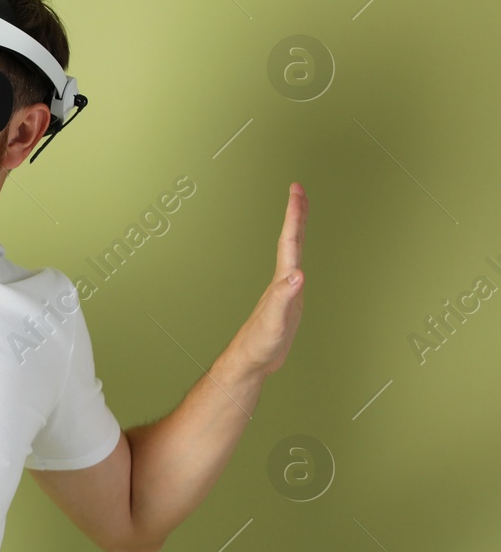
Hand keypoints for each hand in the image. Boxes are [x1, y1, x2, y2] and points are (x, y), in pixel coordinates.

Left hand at [230, 182, 307, 376]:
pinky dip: (299, 258)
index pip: (290, 241)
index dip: (294, 216)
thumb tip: (298, 275)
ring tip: (300, 212)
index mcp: (281, 281)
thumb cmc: (259, 343)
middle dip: (296, 214)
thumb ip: (285, 298)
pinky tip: (299, 261)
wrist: (250, 361)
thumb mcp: (275, 321)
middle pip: (291, 241)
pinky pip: (295, 271)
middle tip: (299, 190)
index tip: (297, 190)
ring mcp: (284, 290)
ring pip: (292, 253)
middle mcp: (282, 280)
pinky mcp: (288, 302)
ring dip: (297, 231)